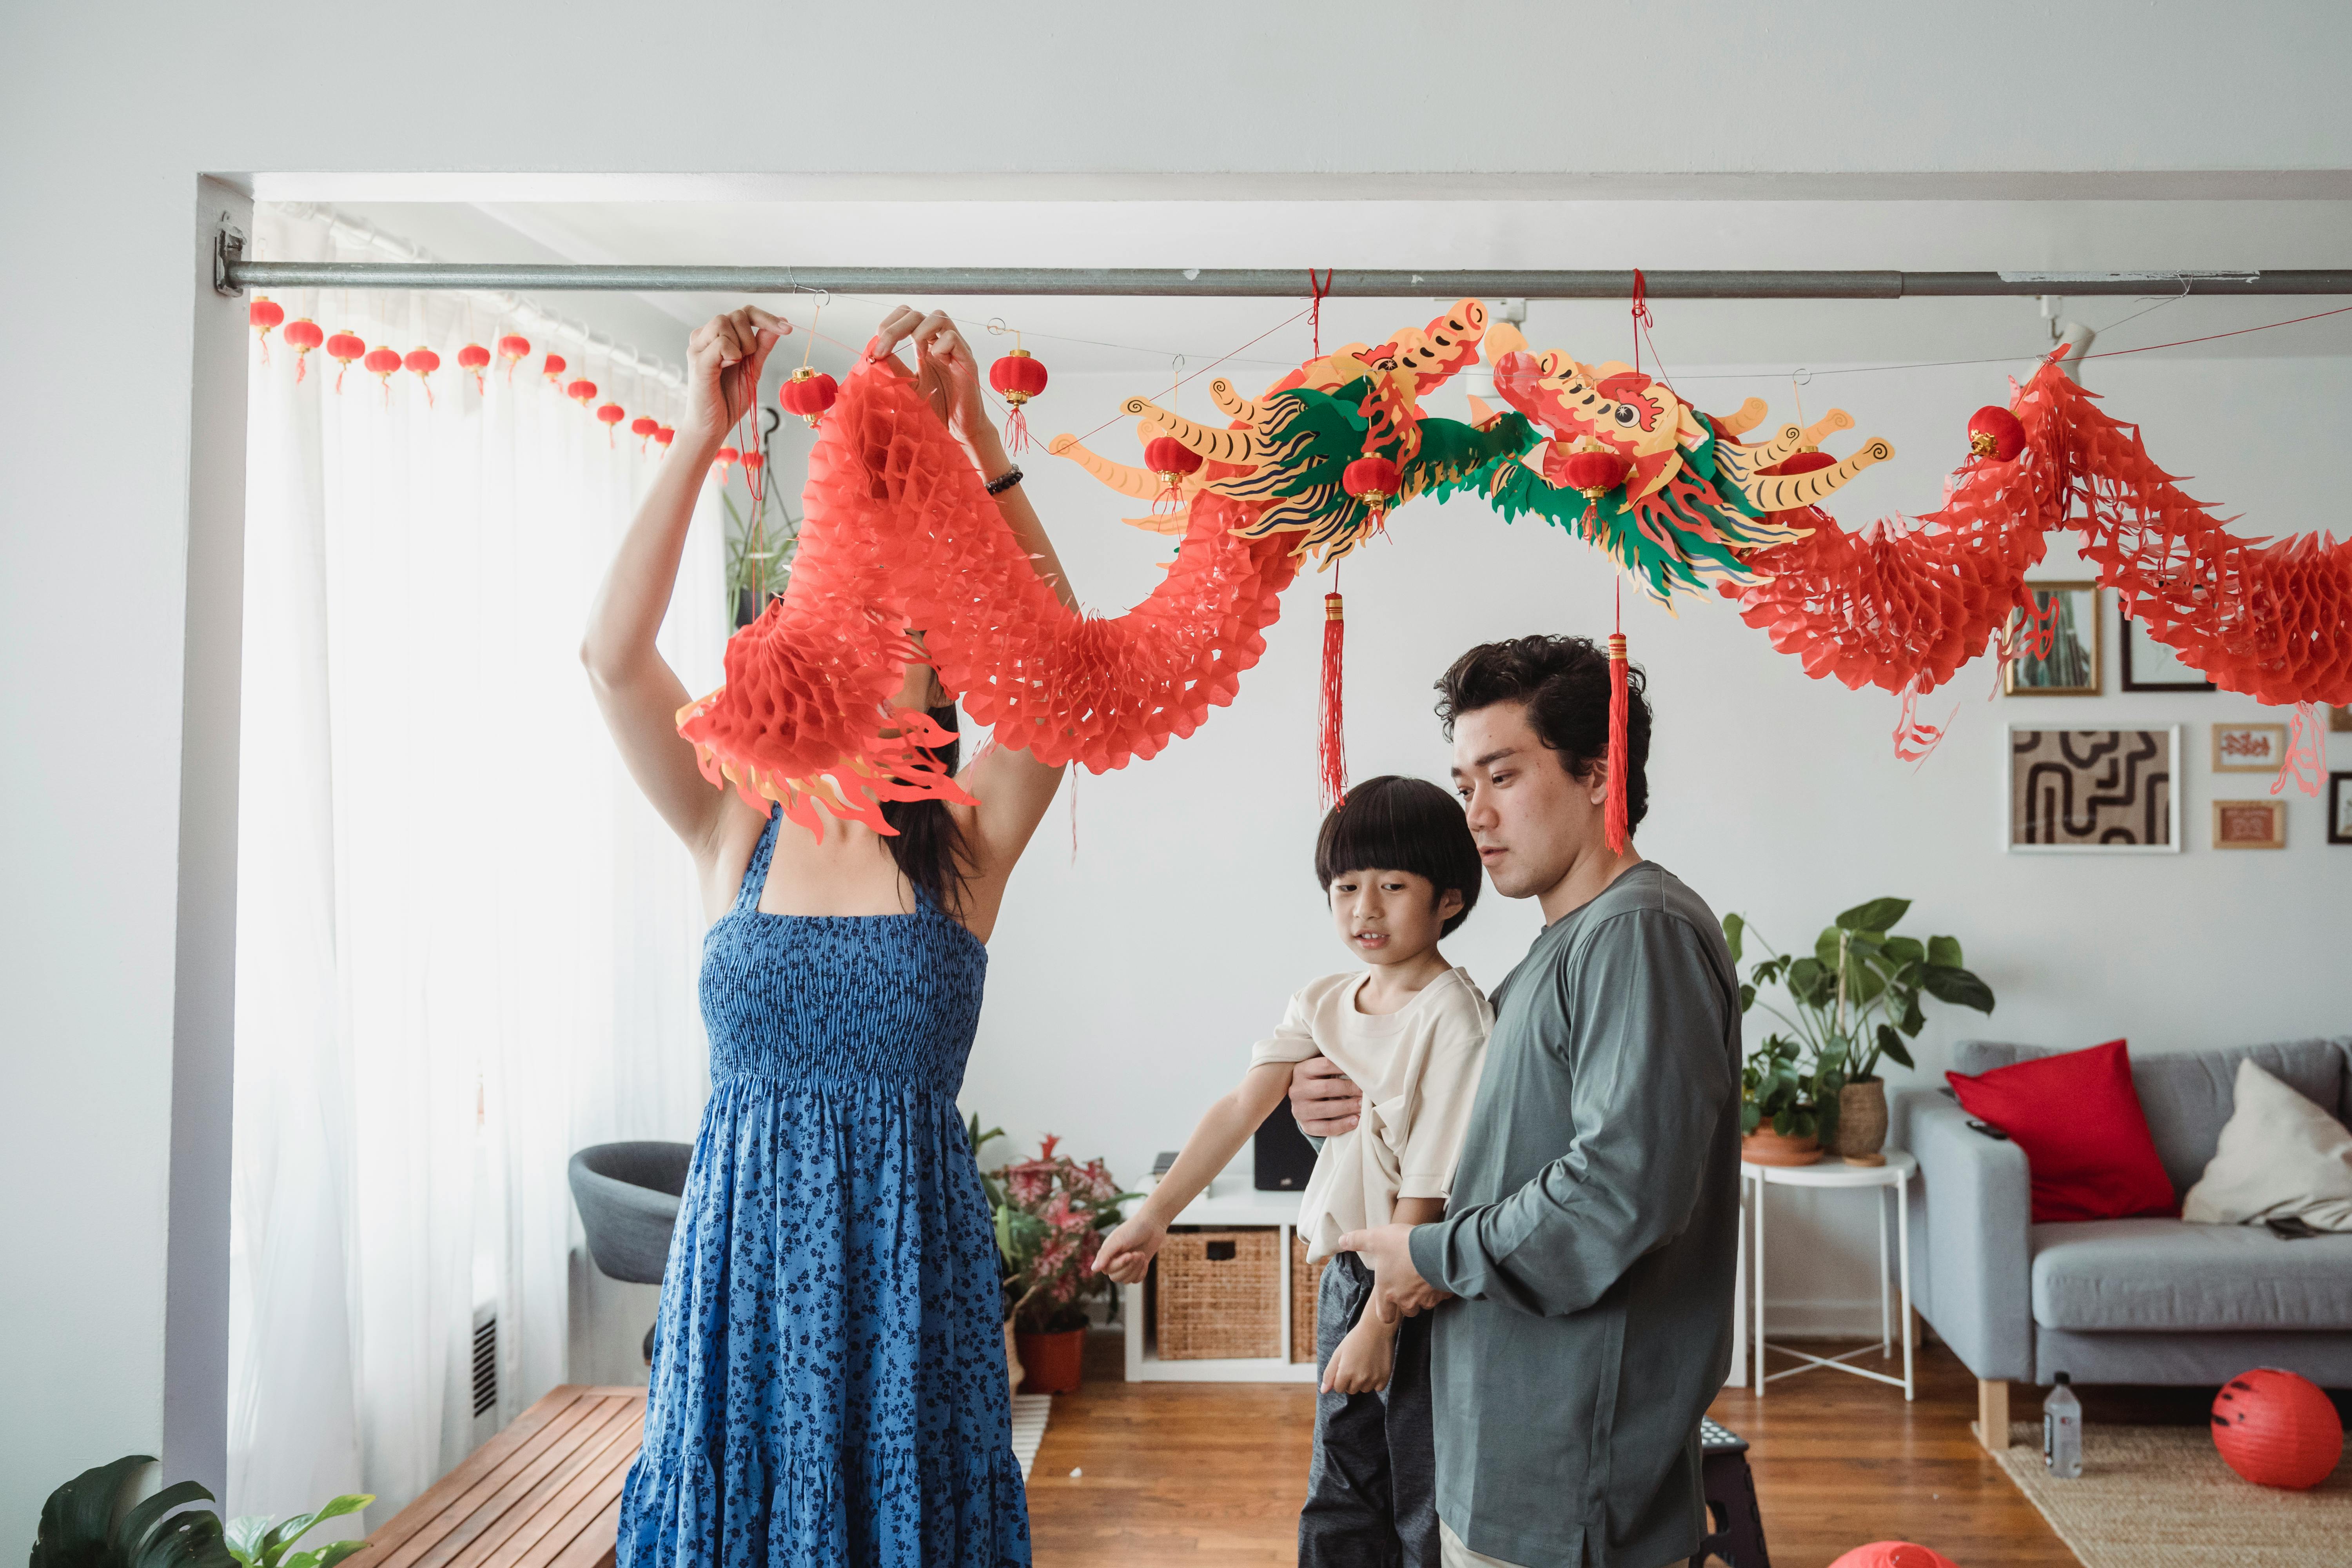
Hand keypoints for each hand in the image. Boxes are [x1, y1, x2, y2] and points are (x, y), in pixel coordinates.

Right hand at [682, 307, 788, 443]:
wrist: (713, 425)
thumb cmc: (729, 398)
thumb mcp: (753, 367)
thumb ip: (763, 344)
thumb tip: (781, 322)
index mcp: (717, 337)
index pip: (743, 312)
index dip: (766, 317)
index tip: (786, 329)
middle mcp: (704, 338)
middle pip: (735, 314)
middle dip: (751, 335)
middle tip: (747, 359)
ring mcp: (698, 348)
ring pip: (723, 322)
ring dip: (741, 344)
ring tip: (736, 365)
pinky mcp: (698, 362)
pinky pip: (720, 343)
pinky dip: (732, 354)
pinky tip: (729, 367)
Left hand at [867, 306, 988, 448]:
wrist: (957, 429)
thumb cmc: (935, 408)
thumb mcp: (907, 385)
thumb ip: (893, 367)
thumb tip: (873, 352)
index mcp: (924, 345)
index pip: (905, 317)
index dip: (889, 325)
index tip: (877, 350)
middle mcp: (939, 342)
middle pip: (917, 314)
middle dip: (895, 328)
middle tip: (884, 349)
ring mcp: (954, 349)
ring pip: (938, 317)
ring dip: (920, 333)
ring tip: (918, 356)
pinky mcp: (967, 360)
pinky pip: (953, 338)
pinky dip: (940, 347)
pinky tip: (937, 362)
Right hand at [1091, 1214, 1167, 1284]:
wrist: (1152, 1225)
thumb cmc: (1133, 1229)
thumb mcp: (1117, 1240)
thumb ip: (1105, 1255)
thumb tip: (1093, 1270)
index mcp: (1107, 1253)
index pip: (1107, 1270)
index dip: (1119, 1264)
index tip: (1129, 1254)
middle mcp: (1114, 1261)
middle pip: (1115, 1278)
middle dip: (1129, 1267)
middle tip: (1138, 1254)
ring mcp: (1126, 1265)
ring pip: (1126, 1280)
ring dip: (1136, 1269)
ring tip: (1141, 1254)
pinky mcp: (1137, 1268)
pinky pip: (1136, 1280)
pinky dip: (1141, 1272)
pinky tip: (1145, 1260)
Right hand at [1290, 1055, 1363, 1137]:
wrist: (1305, 1102)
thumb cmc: (1319, 1081)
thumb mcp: (1321, 1070)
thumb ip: (1336, 1065)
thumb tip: (1361, 1066)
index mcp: (1301, 1070)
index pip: (1325, 1065)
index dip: (1345, 1067)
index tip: (1362, 1071)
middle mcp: (1297, 1090)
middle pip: (1326, 1087)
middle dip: (1349, 1089)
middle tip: (1366, 1091)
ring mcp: (1299, 1109)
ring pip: (1326, 1109)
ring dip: (1348, 1107)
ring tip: (1363, 1105)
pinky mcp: (1306, 1126)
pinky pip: (1326, 1128)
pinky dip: (1343, 1125)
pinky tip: (1356, 1120)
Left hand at [1321, 1315, 1394, 1395]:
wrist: (1376, 1329)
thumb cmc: (1355, 1340)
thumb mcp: (1338, 1353)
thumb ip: (1329, 1373)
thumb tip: (1323, 1391)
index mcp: (1345, 1372)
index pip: (1339, 1388)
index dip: (1340, 1378)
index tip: (1345, 1367)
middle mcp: (1359, 1378)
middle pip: (1351, 1390)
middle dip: (1351, 1381)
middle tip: (1356, 1364)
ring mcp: (1373, 1379)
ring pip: (1365, 1389)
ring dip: (1364, 1381)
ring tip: (1366, 1364)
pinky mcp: (1385, 1377)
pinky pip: (1378, 1388)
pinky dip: (1376, 1381)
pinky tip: (1375, 1367)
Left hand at [1335, 1223, 1453, 1321]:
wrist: (1435, 1249)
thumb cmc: (1402, 1246)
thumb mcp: (1375, 1239)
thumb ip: (1357, 1241)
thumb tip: (1341, 1241)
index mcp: (1386, 1292)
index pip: (1384, 1316)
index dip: (1386, 1311)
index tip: (1390, 1302)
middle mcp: (1405, 1301)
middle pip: (1407, 1310)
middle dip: (1408, 1300)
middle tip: (1408, 1282)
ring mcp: (1425, 1299)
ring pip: (1424, 1303)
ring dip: (1424, 1294)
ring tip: (1424, 1275)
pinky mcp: (1442, 1294)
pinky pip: (1441, 1295)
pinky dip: (1439, 1287)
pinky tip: (1438, 1272)